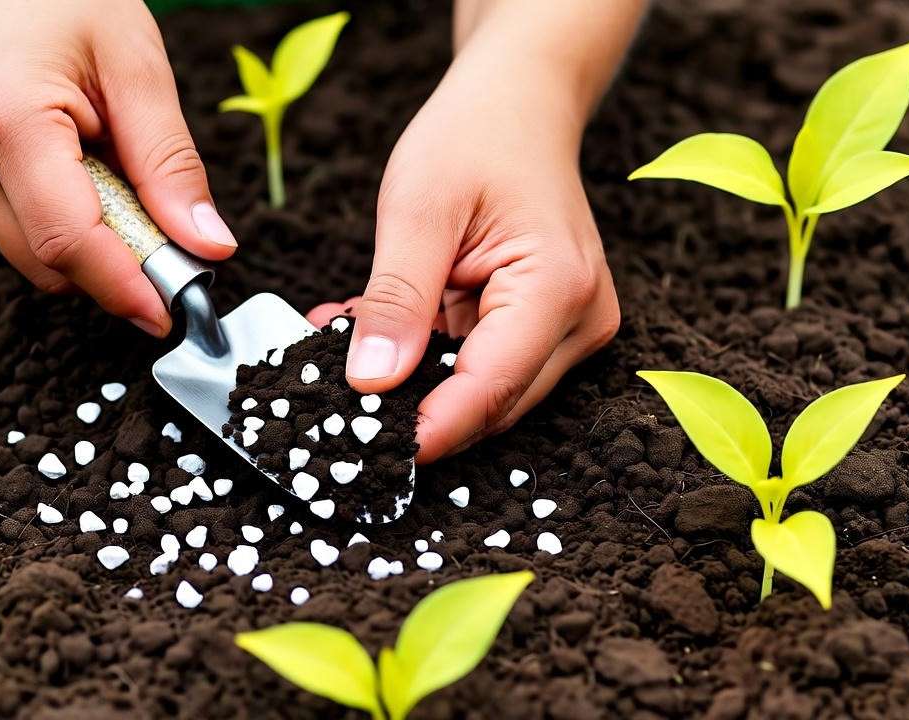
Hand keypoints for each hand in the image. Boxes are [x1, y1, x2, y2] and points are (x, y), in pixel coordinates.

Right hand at [0, 0, 236, 335]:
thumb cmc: (51, 2)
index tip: (171, 313)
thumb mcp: (132, 62)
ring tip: (102, 167)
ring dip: (87, 241)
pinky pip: (14, 238)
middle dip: (117, 266)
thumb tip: (207, 247)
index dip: (127, 288)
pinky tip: (62, 168)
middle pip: (52, 265)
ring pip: (34, 261)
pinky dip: (55, 222)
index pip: (70, 242)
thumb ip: (169, 161)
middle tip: (163, 231)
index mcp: (6, 123)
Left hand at [309, 46, 619, 463]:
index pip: (489, 388)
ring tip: (339, 346)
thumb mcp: (418, 209)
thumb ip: (395, 299)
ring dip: (412, 382)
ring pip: (481, 391)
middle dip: (412, 407)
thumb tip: (370, 381)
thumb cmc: (475, 136)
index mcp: (555, 289)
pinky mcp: (543, 327)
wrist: (517, 103)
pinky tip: (372, 333)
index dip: (428, 427)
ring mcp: (566, 328)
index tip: (367, 448)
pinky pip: (478, 363)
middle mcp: (577, 321)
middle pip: (490, 402)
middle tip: (331, 397)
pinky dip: (423, 358)